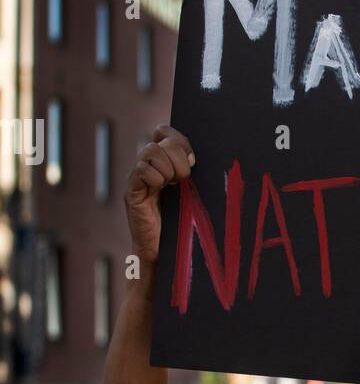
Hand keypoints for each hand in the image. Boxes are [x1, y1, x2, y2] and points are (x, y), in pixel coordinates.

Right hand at [125, 124, 195, 263]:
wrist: (166, 251)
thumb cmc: (184, 222)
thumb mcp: (193, 191)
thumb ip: (195, 172)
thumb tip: (204, 154)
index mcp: (163, 161)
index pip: (163, 131)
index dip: (178, 137)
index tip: (193, 158)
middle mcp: (148, 166)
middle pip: (161, 139)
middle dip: (178, 156)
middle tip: (184, 178)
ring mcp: (138, 177)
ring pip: (150, 151)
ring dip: (168, 167)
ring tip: (174, 185)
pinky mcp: (132, 191)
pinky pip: (141, 169)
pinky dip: (155, 177)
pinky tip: (161, 190)